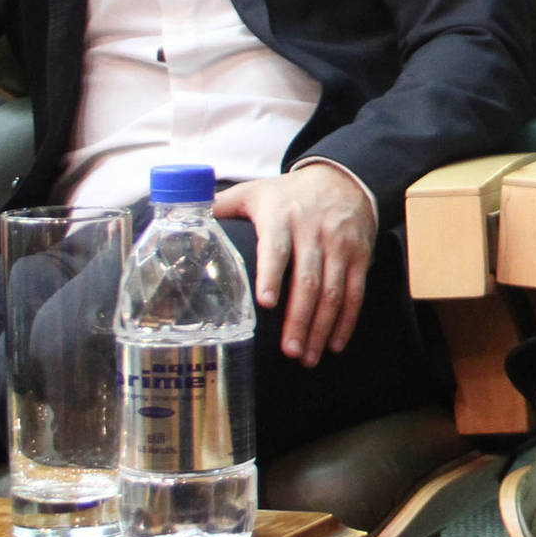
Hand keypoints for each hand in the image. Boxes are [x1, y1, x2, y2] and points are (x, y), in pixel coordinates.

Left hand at [213, 161, 377, 364]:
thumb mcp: (253, 192)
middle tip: (287, 351)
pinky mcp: (359, 255)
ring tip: (306, 357)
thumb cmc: (289, 193)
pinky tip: (334, 344)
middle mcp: (313, 231)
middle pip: (308, 280)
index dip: (272, 275)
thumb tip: (176, 217)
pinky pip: (356, 292)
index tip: (265, 303)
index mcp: (281, 216)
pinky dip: (346, 321)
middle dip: (299, 318)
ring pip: (333, 291)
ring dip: (320, 327)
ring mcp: (340, 245)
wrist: (343, 179)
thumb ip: (219, 206)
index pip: (276, 247)